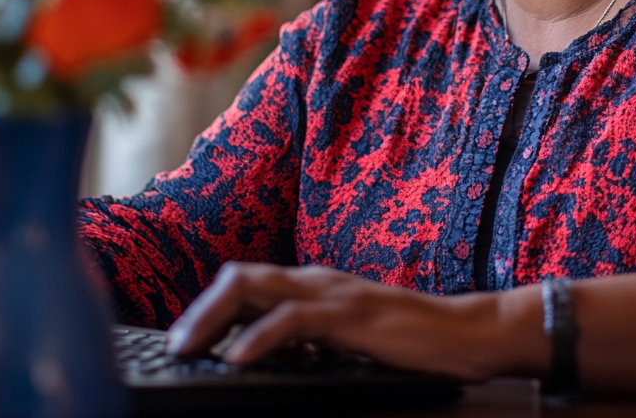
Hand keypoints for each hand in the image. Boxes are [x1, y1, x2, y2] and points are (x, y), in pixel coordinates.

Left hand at [164, 262, 544, 380]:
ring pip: (257, 288)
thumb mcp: (344, 340)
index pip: (247, 284)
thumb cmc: (404, 340)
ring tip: (188, 348)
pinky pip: (293, 320)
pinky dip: (260, 337)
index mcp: (311, 284)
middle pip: (241, 277)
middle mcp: (314, 279)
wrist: (460, 333)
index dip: (209, 308)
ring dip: (214, 317)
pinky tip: (239, 358)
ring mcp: (331, 292)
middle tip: (175, 345)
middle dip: (201, 309)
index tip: (184, 340)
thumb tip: (262, 356)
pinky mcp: (349, 314)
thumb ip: (306, 341)